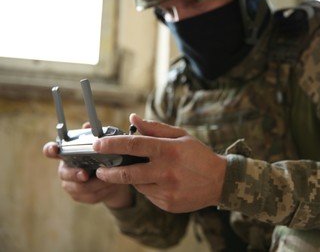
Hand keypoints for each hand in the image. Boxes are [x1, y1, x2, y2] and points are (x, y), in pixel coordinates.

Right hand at [42, 126, 131, 208]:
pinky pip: (89, 196)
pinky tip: (110, 186)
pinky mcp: (80, 196)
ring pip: (78, 188)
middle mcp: (66, 169)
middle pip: (64, 173)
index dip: (50, 149)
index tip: (55, 148)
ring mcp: (71, 184)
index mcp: (67, 154)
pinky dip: (101, 191)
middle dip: (75, 174)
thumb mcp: (102, 147)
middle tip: (85, 174)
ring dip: (94, 184)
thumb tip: (88, 124)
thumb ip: (93, 136)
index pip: (51, 151)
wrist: (113, 179)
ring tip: (108, 179)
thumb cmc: (103, 159)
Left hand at [93, 114, 226, 212]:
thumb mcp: (181, 136)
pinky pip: (148, 196)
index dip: (112, 144)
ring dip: (134, 178)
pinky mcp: (167, 204)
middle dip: (109, 172)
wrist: (219, 182)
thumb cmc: (198, 155)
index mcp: (169, 150)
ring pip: (138, 185)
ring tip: (146, 171)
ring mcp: (167, 190)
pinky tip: (161, 182)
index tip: (97, 145)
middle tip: (100, 170)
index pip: (134, 145)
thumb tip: (132, 119)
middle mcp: (166, 172)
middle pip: (128, 173)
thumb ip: (155, 128)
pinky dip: (148, 188)